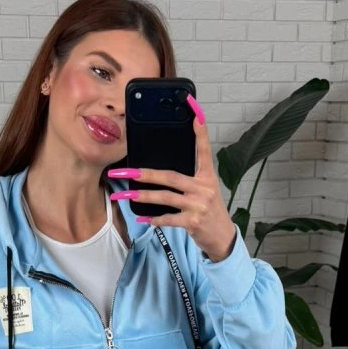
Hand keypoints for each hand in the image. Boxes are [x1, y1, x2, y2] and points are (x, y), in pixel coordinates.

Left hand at [108, 95, 237, 262]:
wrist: (222, 237)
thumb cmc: (209, 211)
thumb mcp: (205, 190)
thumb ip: (188, 179)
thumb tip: (161, 172)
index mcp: (207, 176)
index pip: (203, 149)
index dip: (200, 131)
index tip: (194, 111)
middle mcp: (204, 188)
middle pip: (170, 176)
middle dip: (145, 174)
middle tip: (125, 171)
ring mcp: (198, 205)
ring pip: (166, 197)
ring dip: (143, 196)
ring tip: (126, 194)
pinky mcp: (193, 222)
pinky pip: (169, 218)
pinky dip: (155, 219)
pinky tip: (143, 218)